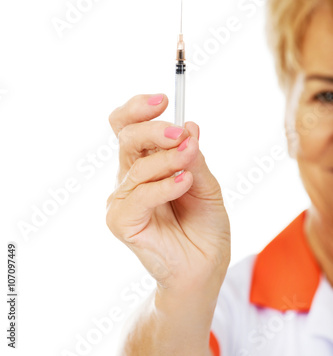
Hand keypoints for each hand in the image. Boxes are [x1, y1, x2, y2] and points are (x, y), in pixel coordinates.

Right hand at [106, 94, 230, 297]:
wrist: (205, 267)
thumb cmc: (204, 225)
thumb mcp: (207, 183)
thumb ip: (195, 157)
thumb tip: (190, 125)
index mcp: (145, 162)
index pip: (127, 126)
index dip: (138, 108)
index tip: (163, 99)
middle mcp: (129, 176)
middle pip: (126, 136)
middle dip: (155, 128)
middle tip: (180, 133)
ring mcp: (122, 198)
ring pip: (137, 165)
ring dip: (168, 159)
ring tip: (191, 163)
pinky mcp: (120, 221)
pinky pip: (139, 195)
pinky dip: (164, 185)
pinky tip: (185, 182)